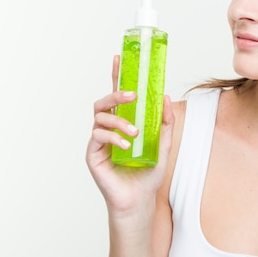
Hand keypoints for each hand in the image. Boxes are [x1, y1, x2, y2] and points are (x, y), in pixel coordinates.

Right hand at [85, 55, 174, 215]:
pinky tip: (126, 145)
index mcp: (124, 122)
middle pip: (104, 102)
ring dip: (119, 121)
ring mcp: (99, 141)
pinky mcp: (92, 154)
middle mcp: (109, 128)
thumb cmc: (148, 172)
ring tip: (135, 133)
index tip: (119, 57)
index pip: (118, 95)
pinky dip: (113, 138)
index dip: (117, 76)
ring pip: (100, 117)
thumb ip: (164, 121)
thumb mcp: (163, 144)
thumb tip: (165, 96)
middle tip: (132, 95)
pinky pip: (97, 137)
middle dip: (115, 93)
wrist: (140, 199)